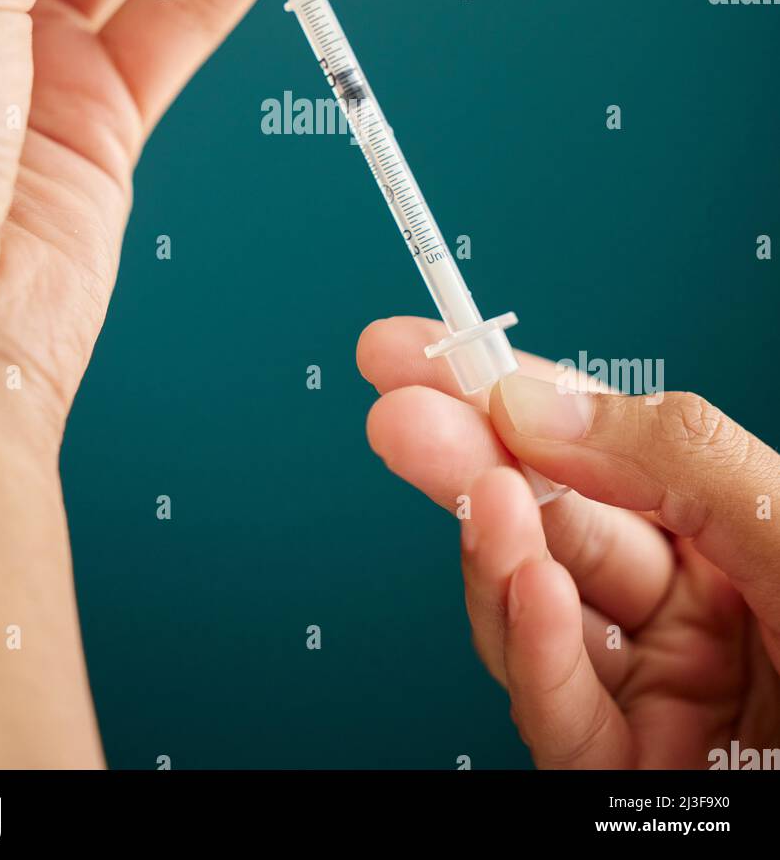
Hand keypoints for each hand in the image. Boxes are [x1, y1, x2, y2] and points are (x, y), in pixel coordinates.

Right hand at [358, 316, 779, 768]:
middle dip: (466, 459)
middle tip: (394, 414)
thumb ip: (674, 454)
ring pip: (534, 611)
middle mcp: (685, 608)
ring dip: (497, 550)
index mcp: (731, 534)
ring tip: (482, 498)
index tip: (413, 349)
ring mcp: (652, 693)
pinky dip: (534, 646)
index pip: (594, 445)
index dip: (500, 389)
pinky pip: (560, 709)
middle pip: (545, 517)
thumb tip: (536, 399)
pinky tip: (528, 585)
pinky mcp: (627, 776)